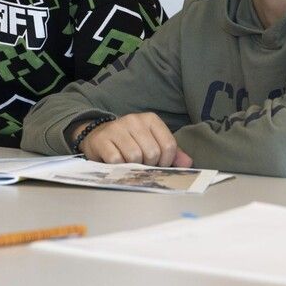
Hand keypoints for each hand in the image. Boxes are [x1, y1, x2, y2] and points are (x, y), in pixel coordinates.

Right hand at [69, 113, 192, 167]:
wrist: (99, 136)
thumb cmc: (130, 142)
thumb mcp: (152, 143)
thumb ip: (171, 153)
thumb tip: (187, 162)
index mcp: (150, 119)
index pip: (169, 145)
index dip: (166, 161)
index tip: (158, 164)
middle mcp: (133, 119)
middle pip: (152, 152)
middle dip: (149, 164)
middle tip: (142, 164)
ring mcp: (116, 128)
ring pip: (135, 156)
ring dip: (133, 166)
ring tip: (129, 162)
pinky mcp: (102, 139)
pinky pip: (117, 160)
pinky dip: (118, 167)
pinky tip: (116, 162)